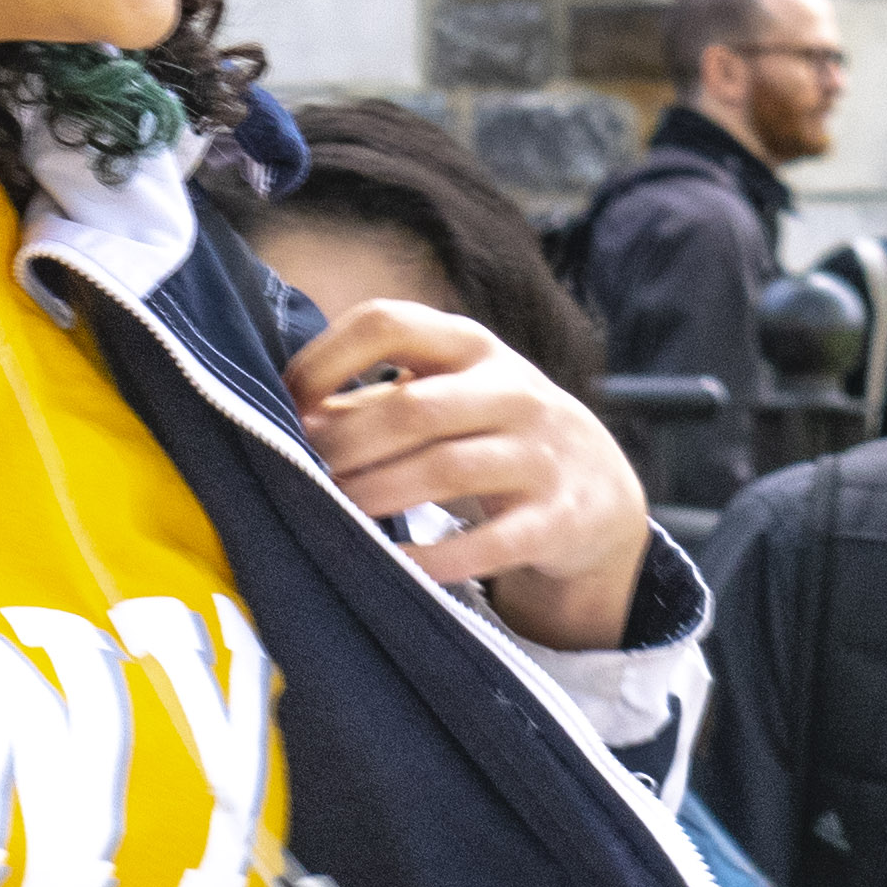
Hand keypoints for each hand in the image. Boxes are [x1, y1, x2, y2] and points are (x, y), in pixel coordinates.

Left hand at [289, 299, 653, 653]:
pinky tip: (398, 564)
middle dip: (347, 444)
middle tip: (303, 473)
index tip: (288, 400)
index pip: (388, 323)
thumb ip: (372, 401)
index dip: (327, 358)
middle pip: (413, 408)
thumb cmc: (492, 431)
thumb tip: (288, 418)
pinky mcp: (559, 516)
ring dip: (377, 494)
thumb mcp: (446, 395)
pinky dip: (437, 557)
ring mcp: (541, 452)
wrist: (598, 487)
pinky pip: (492, 541)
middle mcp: (510, 389)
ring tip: (336, 512)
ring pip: (446, 470)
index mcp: (469, 345)